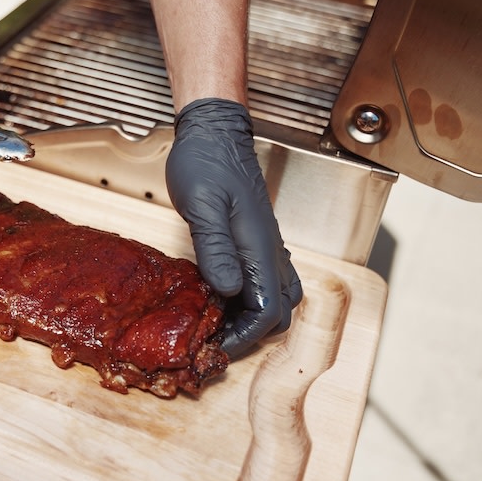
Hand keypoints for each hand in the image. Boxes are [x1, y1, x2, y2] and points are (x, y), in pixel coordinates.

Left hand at [167, 98, 302, 357]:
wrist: (214, 133)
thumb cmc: (205, 163)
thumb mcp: (203, 206)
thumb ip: (216, 248)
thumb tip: (229, 290)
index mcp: (259, 248)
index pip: (267, 310)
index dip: (244, 337)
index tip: (217, 347)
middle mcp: (270, 251)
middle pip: (278, 311)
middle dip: (250, 334)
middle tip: (214, 341)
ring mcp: (266, 246)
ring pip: (276, 297)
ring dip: (251, 318)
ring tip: (216, 325)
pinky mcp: (256, 240)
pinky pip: (265, 280)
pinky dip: (247, 298)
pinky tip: (219, 296)